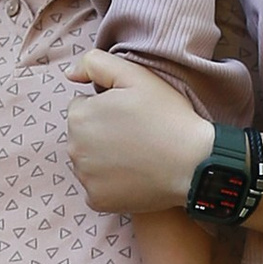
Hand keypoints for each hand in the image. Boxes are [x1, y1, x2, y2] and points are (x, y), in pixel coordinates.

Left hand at [62, 52, 211, 216]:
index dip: (108, 107)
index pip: (83, 106)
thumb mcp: (135, 75)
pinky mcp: (96, 200)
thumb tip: (69, 75)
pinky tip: (134, 174)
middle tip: (136, 133)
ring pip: (89, 160)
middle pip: (83, 134)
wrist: (193, 163)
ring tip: (137, 153)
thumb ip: (95, 63)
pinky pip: (97, 186)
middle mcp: (74, 149)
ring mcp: (84, 178)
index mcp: (79, 116)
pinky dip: (111, 183)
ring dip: (105, 156)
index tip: (131, 113)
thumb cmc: (166, 116)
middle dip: (102, 131)